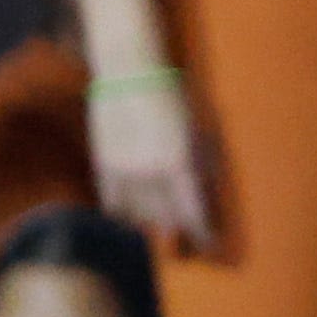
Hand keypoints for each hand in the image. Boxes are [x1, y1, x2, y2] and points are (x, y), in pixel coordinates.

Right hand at [87, 77, 213, 250]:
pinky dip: (127, 214)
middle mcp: (152, 174)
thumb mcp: (200, 130)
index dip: (206, 237)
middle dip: (182, 228)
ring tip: (162, 213)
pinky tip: (135, 210)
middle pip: (169, 221)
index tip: (212, 245)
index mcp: (181, 163)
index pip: (195, 217)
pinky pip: (115, 208)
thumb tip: (210, 204)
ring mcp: (125, 173)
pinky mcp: (104, 168)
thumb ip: (205, 168)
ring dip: (155, 220)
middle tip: (189, 233)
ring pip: (142, 219)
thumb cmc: (173, 96)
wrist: (130, 70)